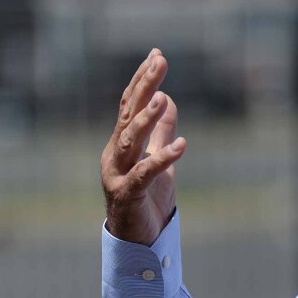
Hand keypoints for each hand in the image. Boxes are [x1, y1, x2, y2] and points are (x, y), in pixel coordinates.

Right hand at [100, 48, 186, 244]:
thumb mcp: (159, 159)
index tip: (156, 54)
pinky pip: (146, 174)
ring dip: (145, 119)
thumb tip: (168, 98)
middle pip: (128, 114)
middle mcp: (115, 155)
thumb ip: (161, 131)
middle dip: (144, 87)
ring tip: (162, 97)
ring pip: (129, 141)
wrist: (137, 243)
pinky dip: (163, 158)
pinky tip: (181, 145)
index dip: (142, 79)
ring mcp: (118, 175)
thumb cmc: (146, 199)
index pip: (130, 104)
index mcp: (122, 144)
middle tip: (158, 62)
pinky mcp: (129, 196)